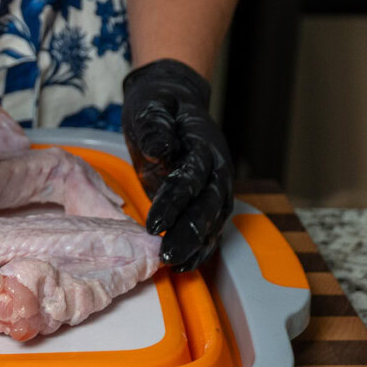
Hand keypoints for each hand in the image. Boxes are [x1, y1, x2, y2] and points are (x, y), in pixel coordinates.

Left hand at [121, 59, 233, 271]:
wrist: (174, 99)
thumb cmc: (159, 102)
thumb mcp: (151, 106)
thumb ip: (155, 128)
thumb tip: (160, 150)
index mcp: (203, 144)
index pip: (191, 177)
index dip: (174, 201)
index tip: (154, 223)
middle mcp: (216, 168)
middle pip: (209, 205)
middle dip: (190, 233)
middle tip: (168, 256)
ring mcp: (214, 185)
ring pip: (212, 221)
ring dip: (196, 246)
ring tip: (176, 266)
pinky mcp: (204, 198)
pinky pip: (207, 226)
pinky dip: (198, 247)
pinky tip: (183, 265)